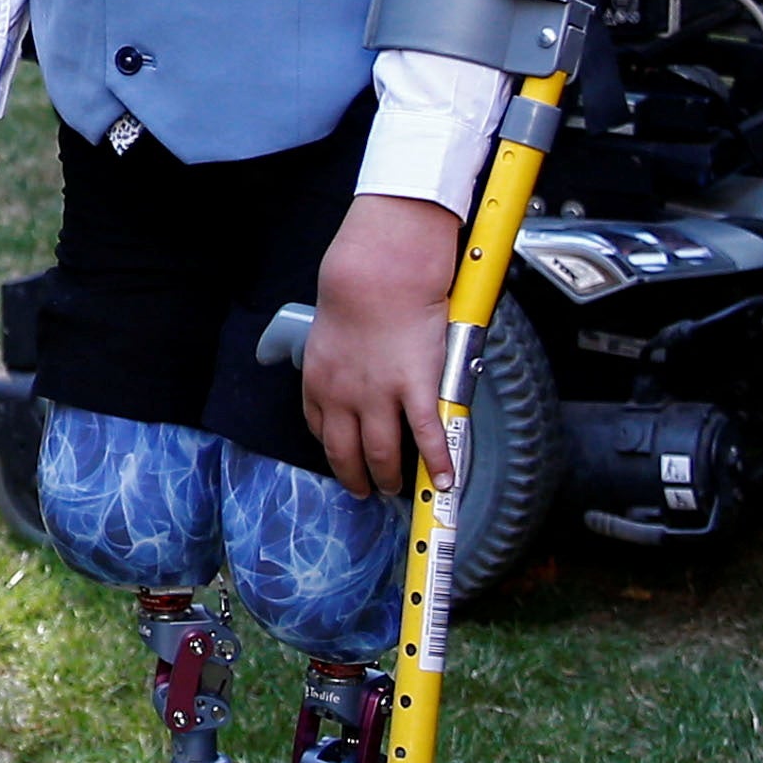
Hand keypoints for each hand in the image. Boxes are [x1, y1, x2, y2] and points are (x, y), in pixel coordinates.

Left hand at [301, 194, 467, 498]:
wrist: (379, 273)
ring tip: (396, 488)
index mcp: (319, 382)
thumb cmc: (358, 289)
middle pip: (345, 453)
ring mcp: (379, 396)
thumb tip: (355, 364)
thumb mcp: (330, 329)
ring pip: (381, 453)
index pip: (320, 429)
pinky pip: (427, 436)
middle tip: (365, 488)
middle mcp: (343, 397)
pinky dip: (437, 462)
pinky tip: (443, 478)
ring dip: (388, 476)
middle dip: (355, 477)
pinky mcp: (415, 389)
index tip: (343, 458)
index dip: (334, 450)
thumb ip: (339, 356)